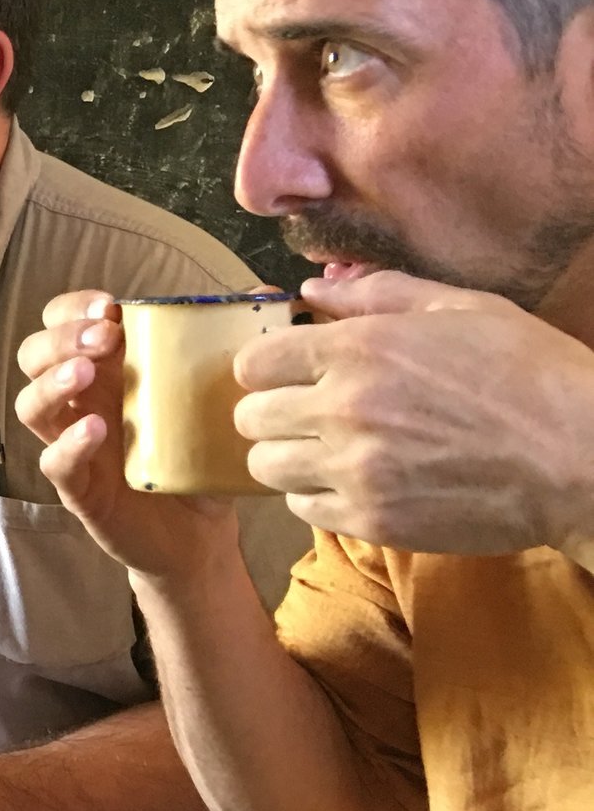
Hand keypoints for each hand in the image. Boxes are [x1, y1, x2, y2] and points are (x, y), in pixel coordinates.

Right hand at [15, 289, 242, 579]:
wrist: (200, 534)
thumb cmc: (199, 457)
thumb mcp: (217, 397)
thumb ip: (232, 346)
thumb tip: (263, 293)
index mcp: (104, 370)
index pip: (60, 323)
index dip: (72, 308)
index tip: (110, 306)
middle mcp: (79, 402)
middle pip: (33, 355)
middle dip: (62, 338)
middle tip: (104, 337)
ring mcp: (72, 444)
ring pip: (30, 405)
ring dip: (52, 382)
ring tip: (85, 373)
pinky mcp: (79, 488)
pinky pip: (54, 462)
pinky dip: (69, 443)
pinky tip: (94, 430)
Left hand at [237, 270, 593, 555]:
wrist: (582, 457)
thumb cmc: (531, 375)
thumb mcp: (463, 308)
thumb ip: (378, 294)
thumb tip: (313, 290)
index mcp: (361, 350)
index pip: (254, 362)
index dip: (268, 367)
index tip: (288, 373)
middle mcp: (345, 409)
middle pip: (250, 418)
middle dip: (272, 412)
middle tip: (306, 413)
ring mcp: (355, 470)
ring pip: (266, 468)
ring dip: (289, 457)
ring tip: (326, 450)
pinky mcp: (372, 520)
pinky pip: (301, 509)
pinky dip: (316, 496)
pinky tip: (353, 482)